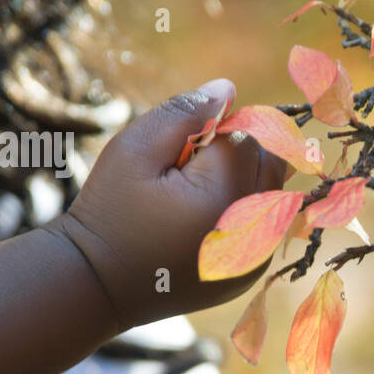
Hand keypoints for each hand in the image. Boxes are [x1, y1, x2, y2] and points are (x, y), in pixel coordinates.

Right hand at [50, 79, 287, 330]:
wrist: (98, 284)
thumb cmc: (110, 211)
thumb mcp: (134, 150)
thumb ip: (184, 113)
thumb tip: (229, 89)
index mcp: (224, 197)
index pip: (245, 136)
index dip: (212, 132)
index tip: (178, 152)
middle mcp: (252, 229)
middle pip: (271, 161)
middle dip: (237, 153)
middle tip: (187, 170)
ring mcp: (257, 255)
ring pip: (275, 190)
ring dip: (246, 180)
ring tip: (196, 193)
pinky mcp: (252, 271)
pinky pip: (268, 222)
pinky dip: (247, 211)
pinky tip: (205, 219)